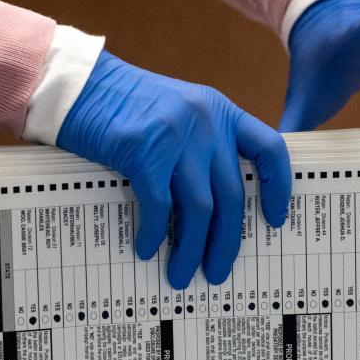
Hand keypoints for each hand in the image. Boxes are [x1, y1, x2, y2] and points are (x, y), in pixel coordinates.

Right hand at [57, 50, 290, 288]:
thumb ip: (204, 146)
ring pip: (199, 209)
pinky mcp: (144, 151)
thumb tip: (214, 208)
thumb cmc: (126, 107)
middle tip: (218, 271)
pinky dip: (155, 234)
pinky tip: (148, 249)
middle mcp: (207, 123)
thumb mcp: (180, 114)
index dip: (278, 187)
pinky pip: (160, 206)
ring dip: (191, 249)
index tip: (276, 220)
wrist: (81, 85)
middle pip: (231, 195)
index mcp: (222, 112)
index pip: (269, 149)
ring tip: (182, 274)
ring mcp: (177, 136)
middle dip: (226, 241)